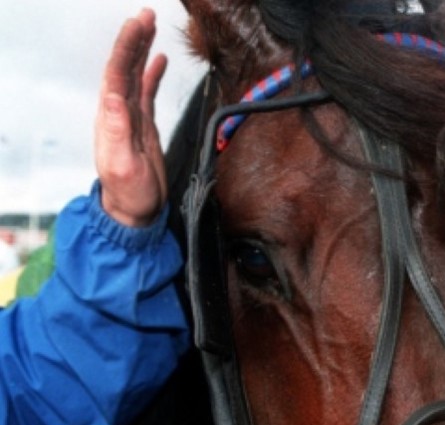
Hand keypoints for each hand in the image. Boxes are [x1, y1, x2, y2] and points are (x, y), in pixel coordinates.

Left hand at [95, 8, 167, 227]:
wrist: (133, 212)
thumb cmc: (129, 194)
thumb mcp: (123, 166)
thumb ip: (117, 133)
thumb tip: (113, 97)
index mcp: (111, 119)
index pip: (116, 74)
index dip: (125, 48)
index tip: (137, 26)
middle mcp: (118, 114)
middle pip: (123, 68)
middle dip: (133, 40)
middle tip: (146, 15)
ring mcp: (131, 118)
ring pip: (134, 75)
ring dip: (141, 49)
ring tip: (150, 25)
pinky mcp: (143, 125)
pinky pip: (146, 91)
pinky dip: (151, 72)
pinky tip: (159, 58)